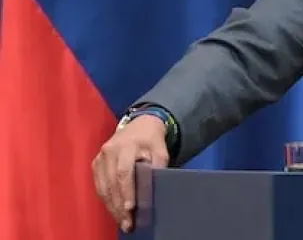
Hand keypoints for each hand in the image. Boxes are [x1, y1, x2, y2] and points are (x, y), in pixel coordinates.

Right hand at [92, 115, 168, 231]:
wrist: (140, 125)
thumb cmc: (152, 139)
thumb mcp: (160, 149)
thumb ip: (157, 166)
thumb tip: (154, 186)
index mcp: (126, 145)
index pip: (123, 172)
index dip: (126, 191)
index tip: (130, 208)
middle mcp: (109, 151)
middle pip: (111, 182)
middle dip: (118, 205)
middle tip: (127, 222)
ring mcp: (100, 156)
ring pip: (103, 186)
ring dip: (111, 205)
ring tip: (121, 221)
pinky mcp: (96, 162)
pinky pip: (99, 184)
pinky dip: (106, 198)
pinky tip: (113, 209)